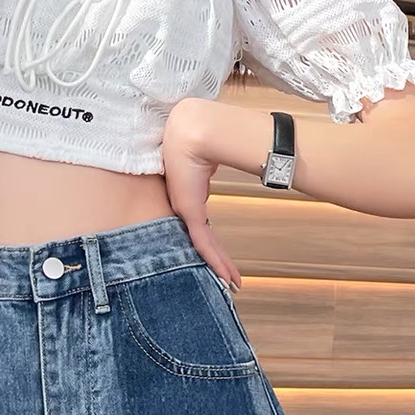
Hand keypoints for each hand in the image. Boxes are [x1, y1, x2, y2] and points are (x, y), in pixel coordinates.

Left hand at [162, 100, 241, 290]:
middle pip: (201, 242)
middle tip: (225, 280)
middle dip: (216, 262)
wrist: (191, 130)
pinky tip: (227, 277)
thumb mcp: (201, 159)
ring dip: (220, 267)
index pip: (199, 226)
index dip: (210, 244)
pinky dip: (217, 260)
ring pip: (204, 248)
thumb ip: (203, 171)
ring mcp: (185, 210)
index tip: (219, 256)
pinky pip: (205, 243)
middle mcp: (182, 206)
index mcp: (184, 196)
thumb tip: (208, 167)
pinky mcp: (190, 212)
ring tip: (231, 285)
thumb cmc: (194, 135)